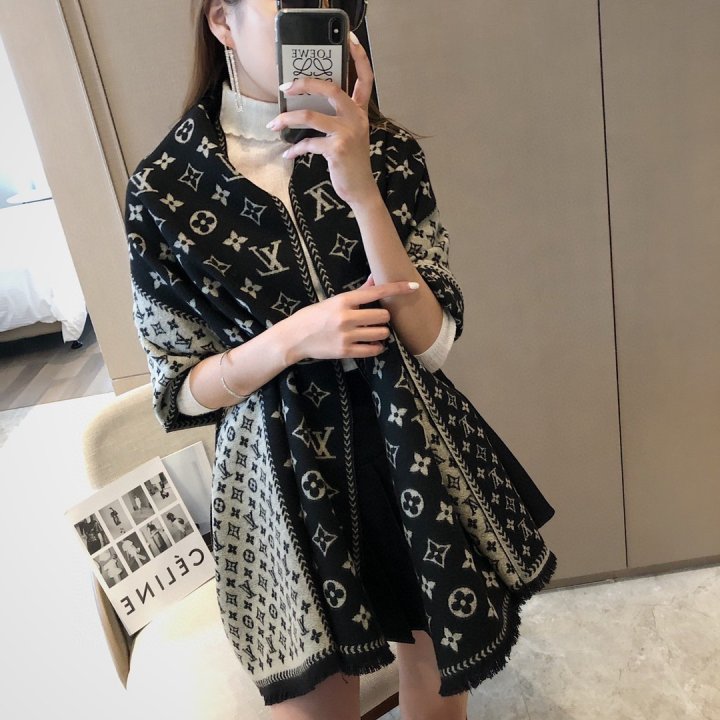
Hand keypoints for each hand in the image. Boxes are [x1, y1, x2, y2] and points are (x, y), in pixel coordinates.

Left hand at [266, 32, 377, 207]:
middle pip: (330, 88)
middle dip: (303, 84)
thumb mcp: (351, 136)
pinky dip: (295, 149)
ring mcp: (347, 133)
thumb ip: (338, 118)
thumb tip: (307, 108)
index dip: (359, 58)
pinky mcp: (337, 149)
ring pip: (310, 116)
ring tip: (274, 125)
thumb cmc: (351, 163)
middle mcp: (356, 118)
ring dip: (287, 120)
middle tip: (285, 88)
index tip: (350, 41)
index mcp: (360, 112)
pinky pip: (308, 143)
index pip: (365, 79)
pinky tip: (288, 154)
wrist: (360, 190)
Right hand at [282, 277, 417, 363]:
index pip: (377, 292)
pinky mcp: (345, 351)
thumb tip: (375, 278)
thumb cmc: (314, 316)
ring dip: (382, 333)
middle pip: (383, 316)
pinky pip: (373, 350)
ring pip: (381, 333)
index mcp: (344, 300)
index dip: (397, 289)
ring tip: (374, 332)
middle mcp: (347, 317)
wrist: (294, 337)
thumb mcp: (334, 300)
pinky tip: (373, 345)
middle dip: (383, 318)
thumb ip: (358, 292)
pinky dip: (377, 347)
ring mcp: (346, 336)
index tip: (413, 287)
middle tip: (376, 320)